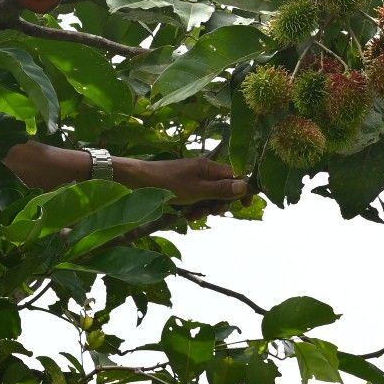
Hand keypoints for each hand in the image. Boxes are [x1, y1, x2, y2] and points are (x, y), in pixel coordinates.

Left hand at [125, 156, 248, 206]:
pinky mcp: (183, 187)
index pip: (236, 176)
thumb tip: (245, 186)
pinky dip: (193, 208)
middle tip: (210, 212)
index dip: (242, 191)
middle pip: (223, 189)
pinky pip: (196, 199)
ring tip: (192, 216)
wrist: (138, 181)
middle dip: (219, 204)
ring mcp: (193, 179)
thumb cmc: (168, 184)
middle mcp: (204, 171)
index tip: (244, 206)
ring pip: (209, 197)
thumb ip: (221, 189)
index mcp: (210, 168)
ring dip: (204, 209)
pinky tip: (184, 215)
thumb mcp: (197, 190)